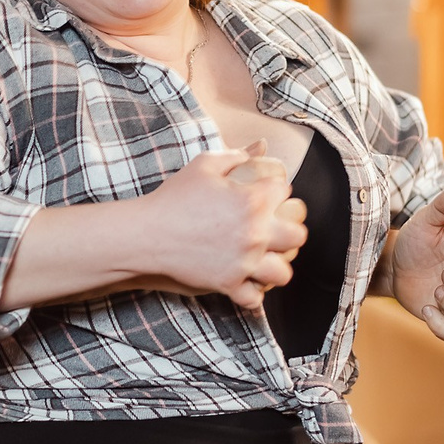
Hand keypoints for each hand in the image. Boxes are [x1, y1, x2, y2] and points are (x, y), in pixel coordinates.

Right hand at [135, 144, 307, 308]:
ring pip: (284, 273)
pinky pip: (254, 297)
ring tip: (266, 259)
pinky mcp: (229, 284)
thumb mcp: (204, 165)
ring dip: (277, 265)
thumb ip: (237, 155)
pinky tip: (247, 281)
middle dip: (289, 230)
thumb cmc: (173, 198)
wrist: (146, 234)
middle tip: (275, 229)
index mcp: (253, 200)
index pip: (287, 192)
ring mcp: (244, 262)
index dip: (277, 190)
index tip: (267, 194)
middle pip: (298, 236)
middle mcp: (255, 233)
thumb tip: (261, 146)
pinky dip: (253, 292)